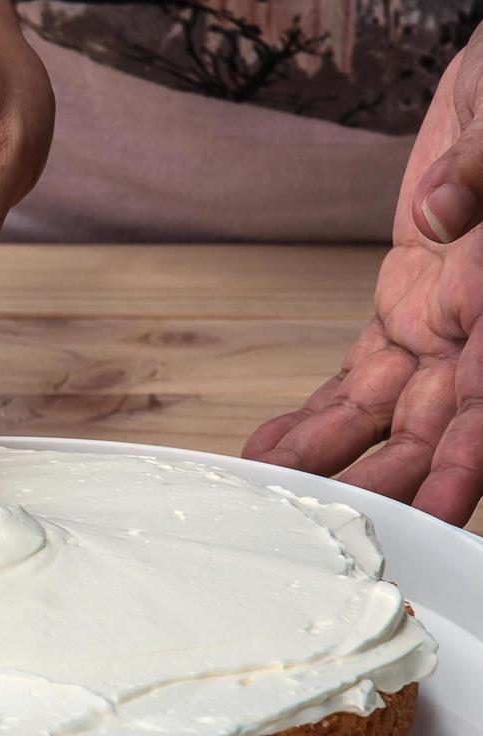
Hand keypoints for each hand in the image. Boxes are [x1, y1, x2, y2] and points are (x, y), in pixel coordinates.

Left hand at [244, 24, 482, 525]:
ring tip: (276, 498)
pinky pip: (360, 380)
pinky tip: (273, 451)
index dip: (474, 458)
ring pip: (390, 418)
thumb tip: (440, 209)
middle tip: (337, 526)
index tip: (445, 510)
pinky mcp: (403, 313)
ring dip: (336, 462)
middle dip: (393, 484)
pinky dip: (317, 419)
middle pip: (441, 428)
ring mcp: (443, 328)